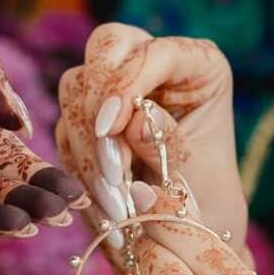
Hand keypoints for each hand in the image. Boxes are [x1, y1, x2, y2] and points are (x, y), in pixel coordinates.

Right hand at [56, 25, 246, 251]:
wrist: (190, 226)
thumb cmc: (207, 193)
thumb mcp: (198, 169)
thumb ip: (165, 142)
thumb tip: (133, 123)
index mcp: (196, 64)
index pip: (153, 51)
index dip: (125, 84)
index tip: (110, 129)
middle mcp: (152, 62)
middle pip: (104, 48)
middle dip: (97, 107)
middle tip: (110, 168)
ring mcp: (114, 86)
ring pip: (75, 92)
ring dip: (87, 149)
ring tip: (115, 205)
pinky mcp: (87, 117)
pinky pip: (66, 132)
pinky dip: (79, 170)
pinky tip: (101, 208)